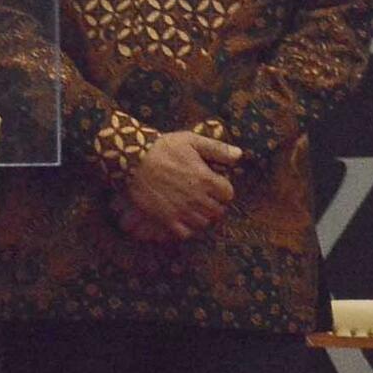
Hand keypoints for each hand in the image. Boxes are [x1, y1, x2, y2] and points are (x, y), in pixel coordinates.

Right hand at [119, 130, 241, 241]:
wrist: (132, 160)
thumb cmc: (162, 148)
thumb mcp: (190, 140)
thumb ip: (217, 148)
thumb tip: (239, 155)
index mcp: (206, 179)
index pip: (228, 194)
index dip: (223, 190)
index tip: (214, 186)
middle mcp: (197, 198)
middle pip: (217, 210)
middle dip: (214, 204)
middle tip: (204, 197)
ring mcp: (182, 210)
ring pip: (203, 222)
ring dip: (201, 216)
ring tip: (194, 208)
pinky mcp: (166, 217)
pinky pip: (185, 232)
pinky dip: (187, 228)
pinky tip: (182, 218)